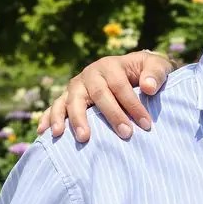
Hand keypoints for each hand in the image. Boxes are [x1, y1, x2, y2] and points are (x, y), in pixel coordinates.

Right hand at [37, 50, 176, 141]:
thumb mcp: (157, 66)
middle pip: (98, 94)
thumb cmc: (145, 71)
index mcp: (110, 65)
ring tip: (83, 138)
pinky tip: (45, 133)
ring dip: (75, 119)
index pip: (121, 86)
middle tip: (125, 134)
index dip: (133, 105)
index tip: (146, 124)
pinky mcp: (67, 97)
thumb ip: (155, 74)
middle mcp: (90, 74)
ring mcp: (76, 86)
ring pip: (71, 101)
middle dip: (111, 115)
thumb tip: (148, 87)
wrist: (131, 68)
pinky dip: (49, 118)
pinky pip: (54, 107)